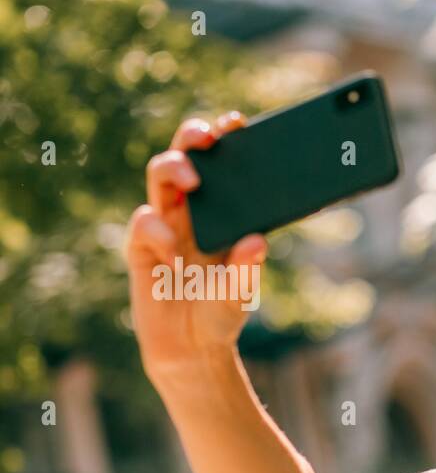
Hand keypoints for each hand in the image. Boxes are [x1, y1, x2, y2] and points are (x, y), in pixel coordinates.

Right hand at [124, 111, 264, 375]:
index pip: (222, 168)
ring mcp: (164, 226)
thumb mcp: (241, 293)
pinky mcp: (141, 247)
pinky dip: (159, 234)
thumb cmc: (220, 314)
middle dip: (192, 138)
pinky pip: (144, 224)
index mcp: (221, 215)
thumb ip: (248, 268)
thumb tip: (258, 240)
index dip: (225, 140)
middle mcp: (191, 213)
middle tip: (208, 137)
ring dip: (174, 169)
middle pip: (185, 158)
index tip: (237, 122)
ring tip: (193, 182)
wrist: (192, 350)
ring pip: (159, 177)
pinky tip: (175, 259)